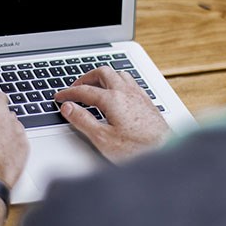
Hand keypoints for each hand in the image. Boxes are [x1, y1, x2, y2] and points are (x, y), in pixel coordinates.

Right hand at [54, 66, 170, 163]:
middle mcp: (126, 92)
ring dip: (103, 77)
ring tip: (94, 86)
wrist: (166, 152)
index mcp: (113, 99)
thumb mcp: (102, 138)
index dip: (69, 93)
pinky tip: (117, 93)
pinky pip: (130, 82)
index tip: (60, 97)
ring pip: (118, 74)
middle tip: (75, 87)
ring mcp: (138, 95)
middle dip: (86, 78)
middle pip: (102, 73)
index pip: (84, 90)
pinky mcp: (146, 102)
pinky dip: (117, 82)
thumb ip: (83, 120)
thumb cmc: (137, 149)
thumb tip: (68, 108)